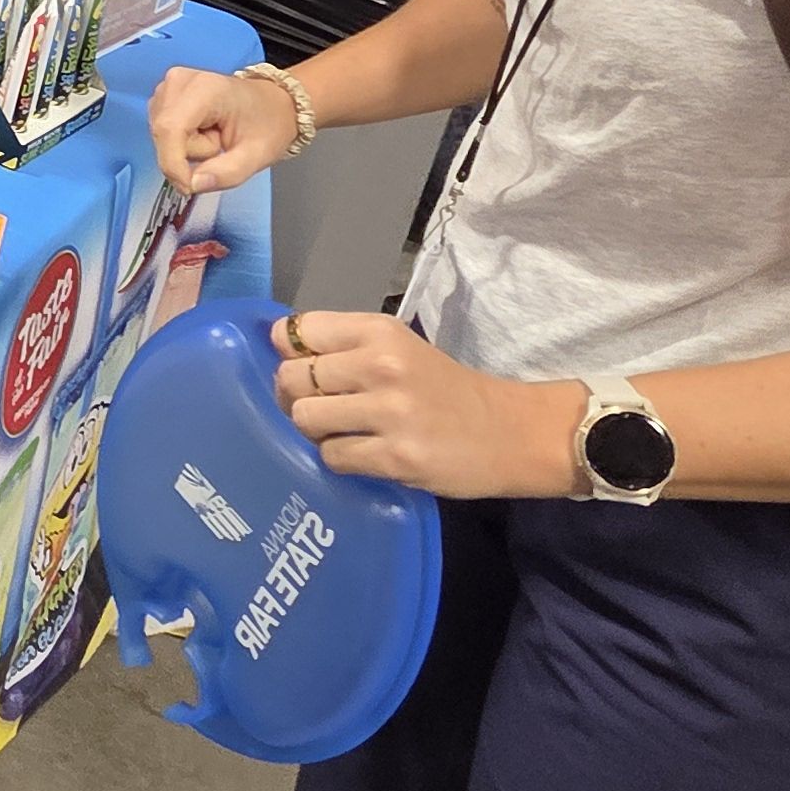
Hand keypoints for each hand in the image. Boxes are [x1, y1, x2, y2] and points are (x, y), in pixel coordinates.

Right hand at [148, 64, 300, 194]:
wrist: (270, 103)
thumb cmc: (267, 124)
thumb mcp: (257, 156)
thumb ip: (227, 174)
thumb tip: (193, 184)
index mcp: (205, 88)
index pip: (170, 129)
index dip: (172, 163)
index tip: (188, 188)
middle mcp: (179, 81)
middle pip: (165, 134)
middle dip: (187, 154)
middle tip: (220, 145)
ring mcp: (169, 86)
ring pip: (161, 135)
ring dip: (185, 148)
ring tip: (214, 135)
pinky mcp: (164, 95)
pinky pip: (162, 132)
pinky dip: (180, 141)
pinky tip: (202, 130)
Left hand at [271, 311, 579, 496]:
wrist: (511, 433)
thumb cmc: (448, 390)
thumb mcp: (401, 349)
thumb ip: (346, 346)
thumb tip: (278, 349)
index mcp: (380, 332)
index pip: (298, 331)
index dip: (289, 352)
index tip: (303, 367)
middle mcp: (381, 365)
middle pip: (292, 378)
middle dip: (295, 396)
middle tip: (321, 407)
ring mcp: (388, 412)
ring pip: (305, 418)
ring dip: (316, 430)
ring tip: (343, 432)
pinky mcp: (394, 456)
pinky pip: (331, 456)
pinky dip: (339, 459)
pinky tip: (363, 453)